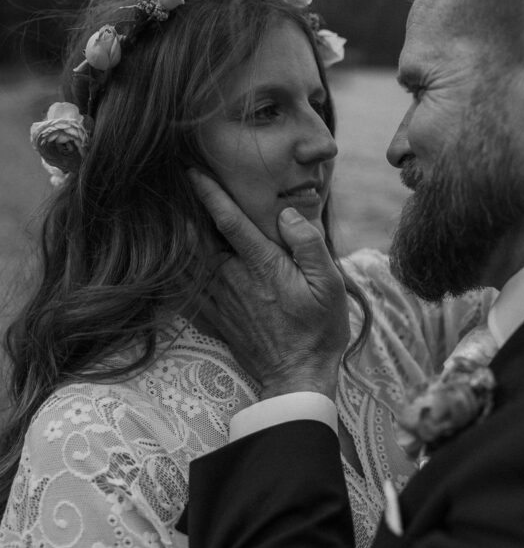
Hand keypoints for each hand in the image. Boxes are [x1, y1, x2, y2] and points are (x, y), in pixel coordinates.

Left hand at [189, 170, 349, 400]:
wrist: (297, 377)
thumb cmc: (318, 329)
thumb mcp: (330, 284)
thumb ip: (309, 245)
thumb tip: (287, 213)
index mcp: (262, 265)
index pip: (228, 220)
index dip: (209, 193)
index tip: (192, 171)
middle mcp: (233, 278)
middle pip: (197, 236)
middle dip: (185, 209)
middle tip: (172, 185)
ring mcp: (219, 299)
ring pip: (189, 260)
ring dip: (178, 236)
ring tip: (169, 214)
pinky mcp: (213, 316)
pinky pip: (187, 287)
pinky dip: (177, 268)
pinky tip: (173, 256)